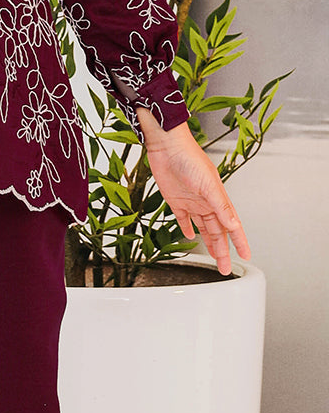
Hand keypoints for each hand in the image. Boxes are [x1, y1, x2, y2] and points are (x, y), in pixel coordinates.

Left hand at [136, 106, 250, 275]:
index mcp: (217, 198)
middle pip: (217, 231)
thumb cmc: (188, 157)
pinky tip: (190, 235)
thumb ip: (221, 206)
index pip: (232, 225)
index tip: (246, 255)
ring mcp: (190, 201)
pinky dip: (187, 228)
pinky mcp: (175, 199)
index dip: (239, 241)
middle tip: (226, 267)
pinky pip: (183, 218)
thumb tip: (234, 224)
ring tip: (213, 256)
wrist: (165, 145)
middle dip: (222, 250)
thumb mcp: (208, 184)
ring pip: (203, 227)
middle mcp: (205, 201)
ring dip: (208, 242)